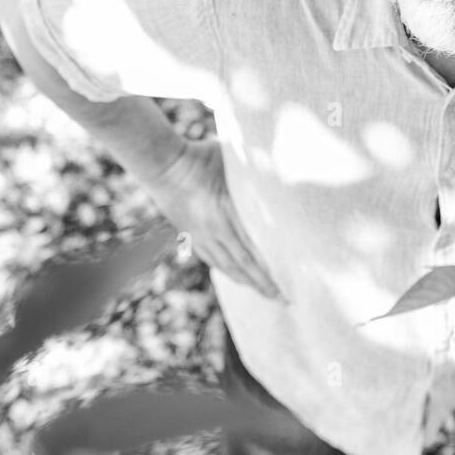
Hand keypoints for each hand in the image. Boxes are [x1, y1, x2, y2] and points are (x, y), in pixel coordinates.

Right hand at [143, 138, 283, 298]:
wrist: (163, 164)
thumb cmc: (203, 156)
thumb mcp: (235, 162)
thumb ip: (256, 176)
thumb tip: (284, 182)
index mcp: (227, 211)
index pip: (255, 246)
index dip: (273, 266)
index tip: (291, 277)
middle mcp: (214, 229)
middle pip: (244, 264)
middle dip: (265, 283)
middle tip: (284, 298)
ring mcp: (200, 235)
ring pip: (227, 266)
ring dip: (248, 281)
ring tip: (266, 292)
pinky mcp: (190, 235)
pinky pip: (212, 259)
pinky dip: (228, 271)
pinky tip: (239, 277)